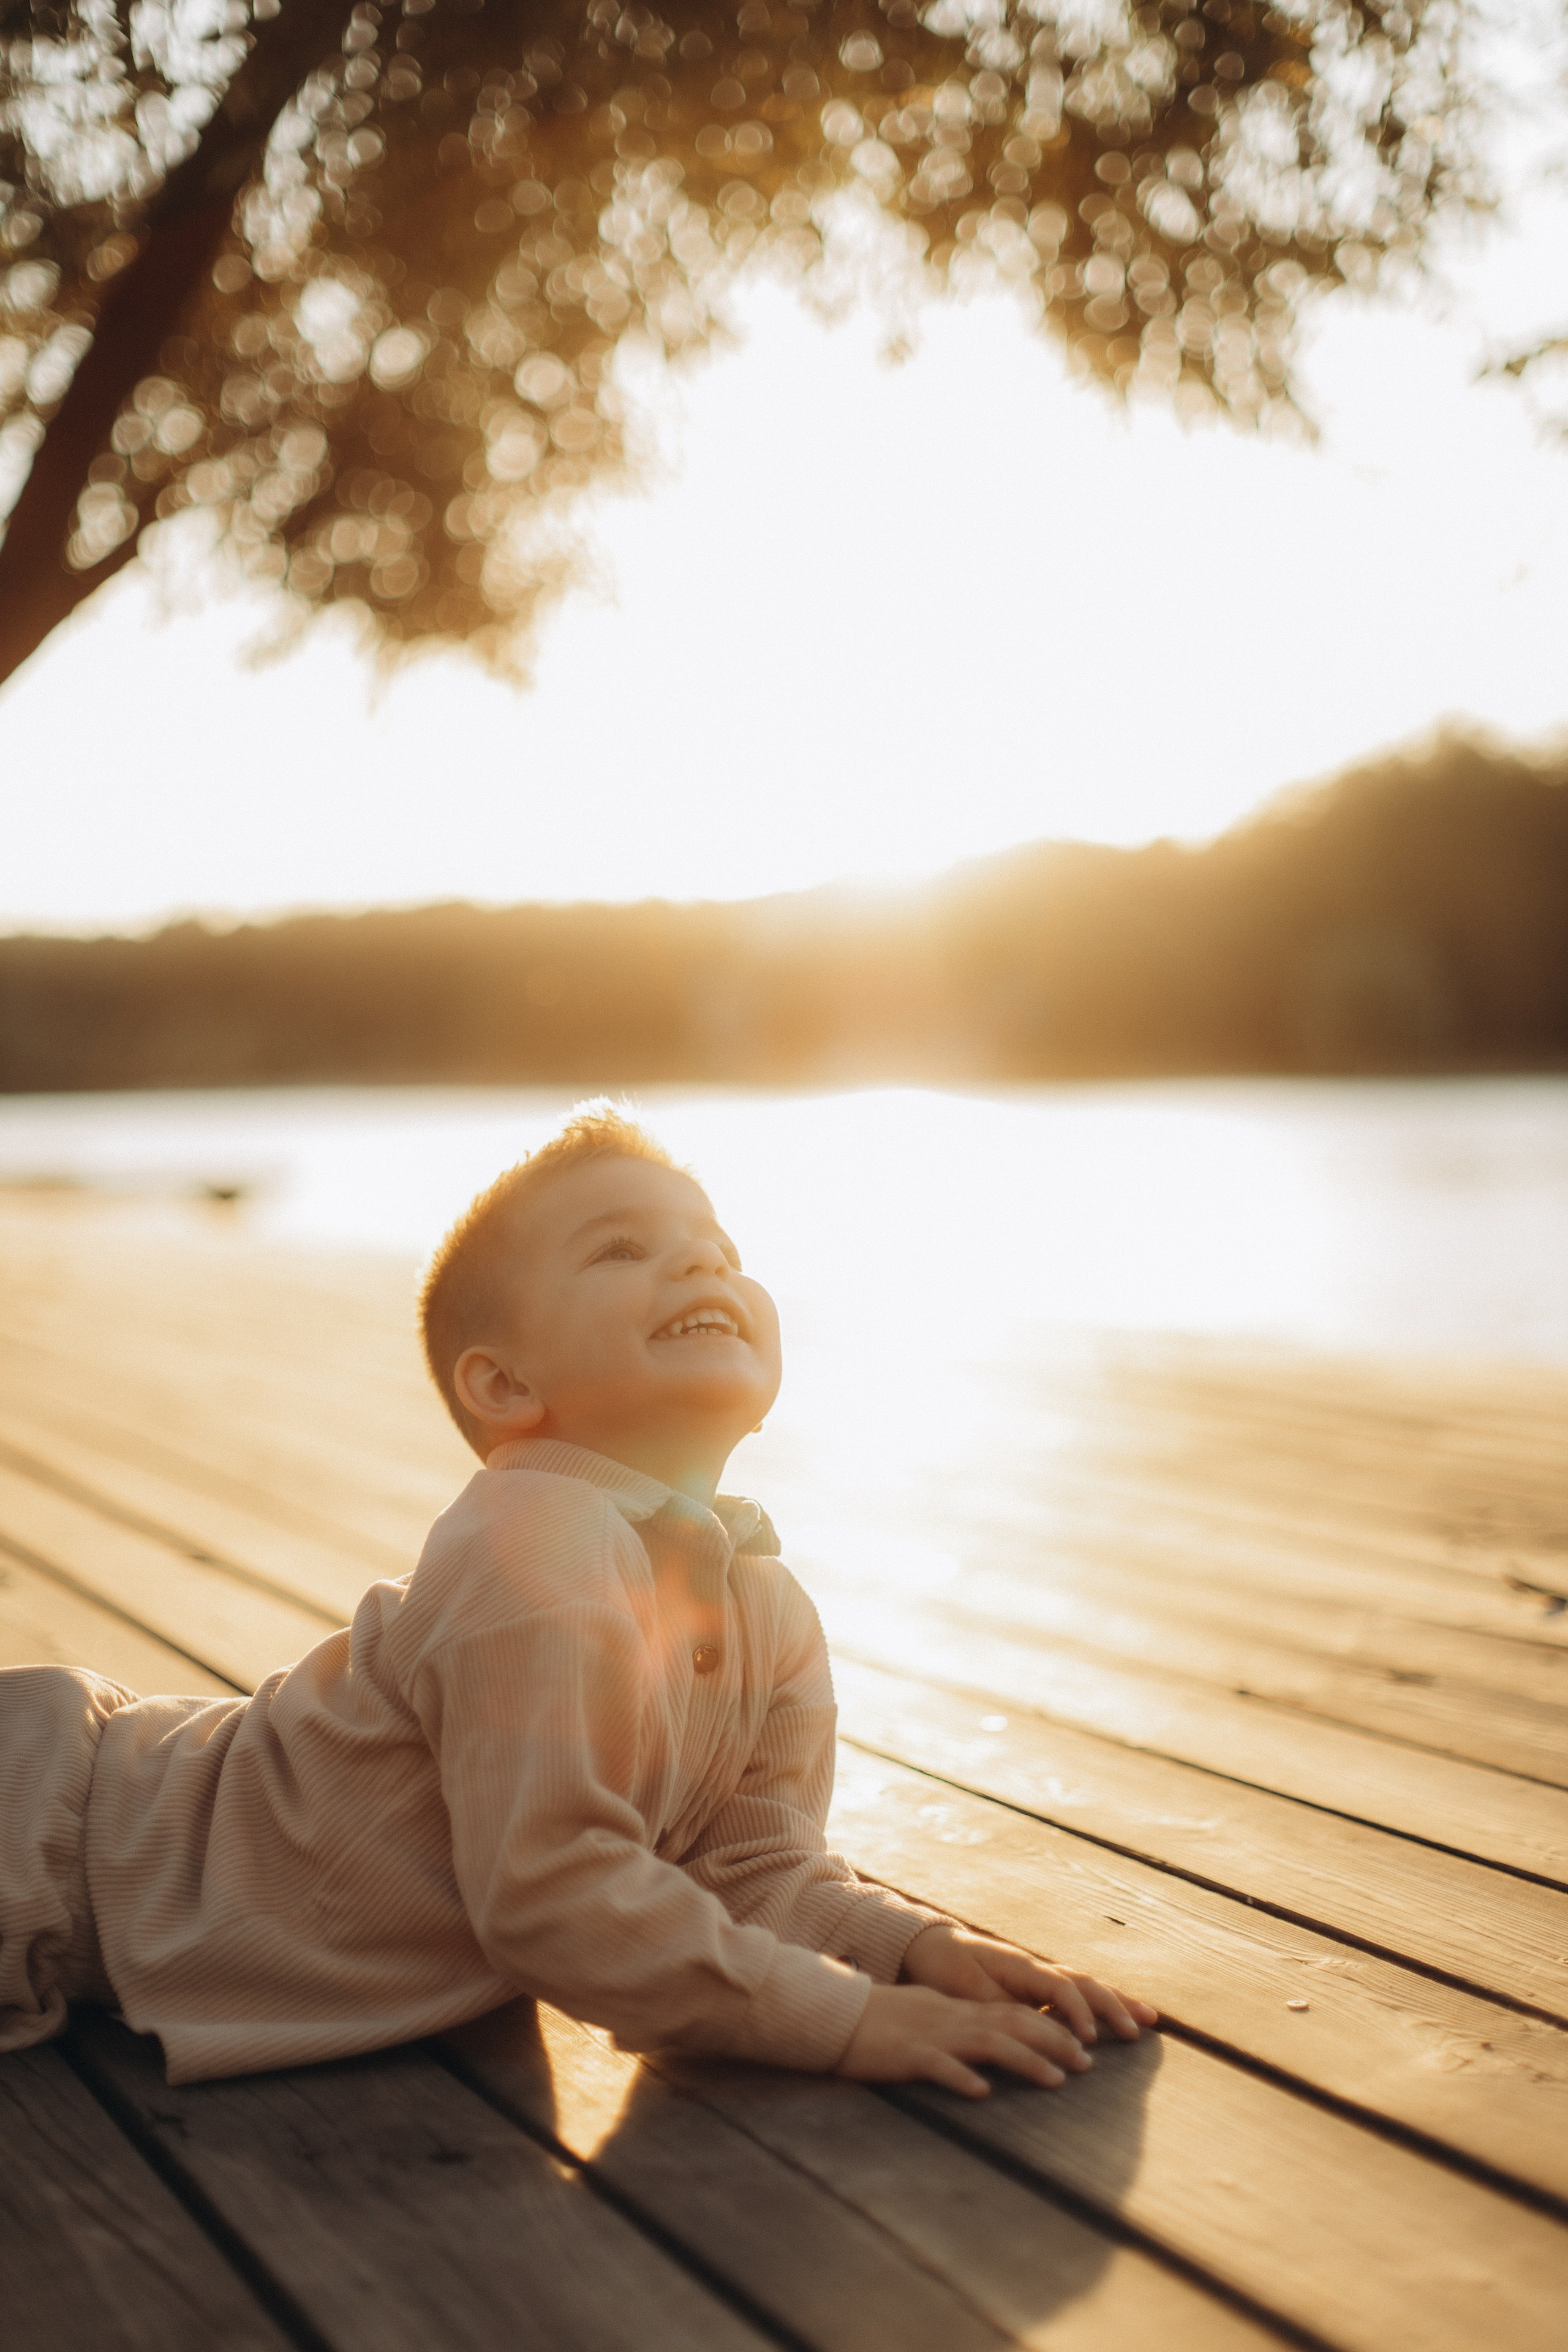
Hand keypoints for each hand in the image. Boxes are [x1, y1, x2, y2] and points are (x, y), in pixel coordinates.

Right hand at [834, 1980, 1096, 2097]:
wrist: (835, 2012)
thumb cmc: (881, 2021)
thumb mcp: (929, 2017)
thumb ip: (959, 2028)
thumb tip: (989, 2053)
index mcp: (957, 2010)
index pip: (1013, 2014)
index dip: (1051, 2029)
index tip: (1083, 2047)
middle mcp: (952, 2018)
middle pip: (1011, 2025)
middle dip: (1053, 2042)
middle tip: (1087, 2064)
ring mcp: (930, 2035)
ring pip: (986, 2043)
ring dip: (1024, 2061)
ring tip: (1056, 2080)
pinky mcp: (906, 2053)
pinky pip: (937, 2065)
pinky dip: (961, 2077)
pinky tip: (981, 2092)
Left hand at [898, 1921, 1157, 2046]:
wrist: (933, 1950)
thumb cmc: (948, 1972)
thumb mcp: (970, 1993)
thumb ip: (1003, 2008)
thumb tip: (1035, 2028)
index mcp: (1023, 1967)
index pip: (1062, 1988)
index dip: (1077, 2013)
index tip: (1088, 2040)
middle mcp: (1039, 1968)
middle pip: (1086, 1984)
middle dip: (1115, 2005)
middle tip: (1140, 2029)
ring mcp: (1041, 1976)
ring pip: (1087, 1987)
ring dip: (1117, 2002)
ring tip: (1149, 2019)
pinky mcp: (1039, 1987)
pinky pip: (1077, 1995)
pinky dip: (1101, 2005)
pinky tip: (1120, 2018)